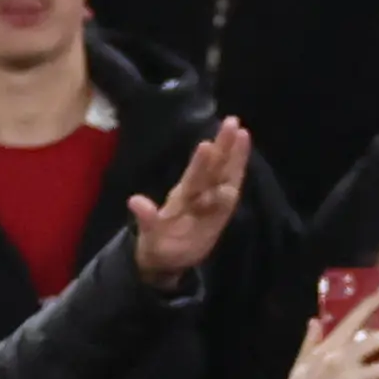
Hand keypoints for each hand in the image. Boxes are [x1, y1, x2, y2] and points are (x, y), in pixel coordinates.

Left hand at [129, 118, 251, 284]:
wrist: (169, 257)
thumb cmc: (158, 243)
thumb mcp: (149, 235)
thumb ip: (147, 218)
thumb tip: (134, 201)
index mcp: (182, 197)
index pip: (193, 178)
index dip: (200, 164)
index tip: (207, 145)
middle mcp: (198, 193)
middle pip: (213, 167)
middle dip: (223, 146)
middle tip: (232, 121)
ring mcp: (211, 200)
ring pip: (225, 175)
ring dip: (235, 156)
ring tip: (244, 132)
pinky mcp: (222, 212)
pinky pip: (232, 193)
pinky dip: (238, 177)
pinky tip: (244, 160)